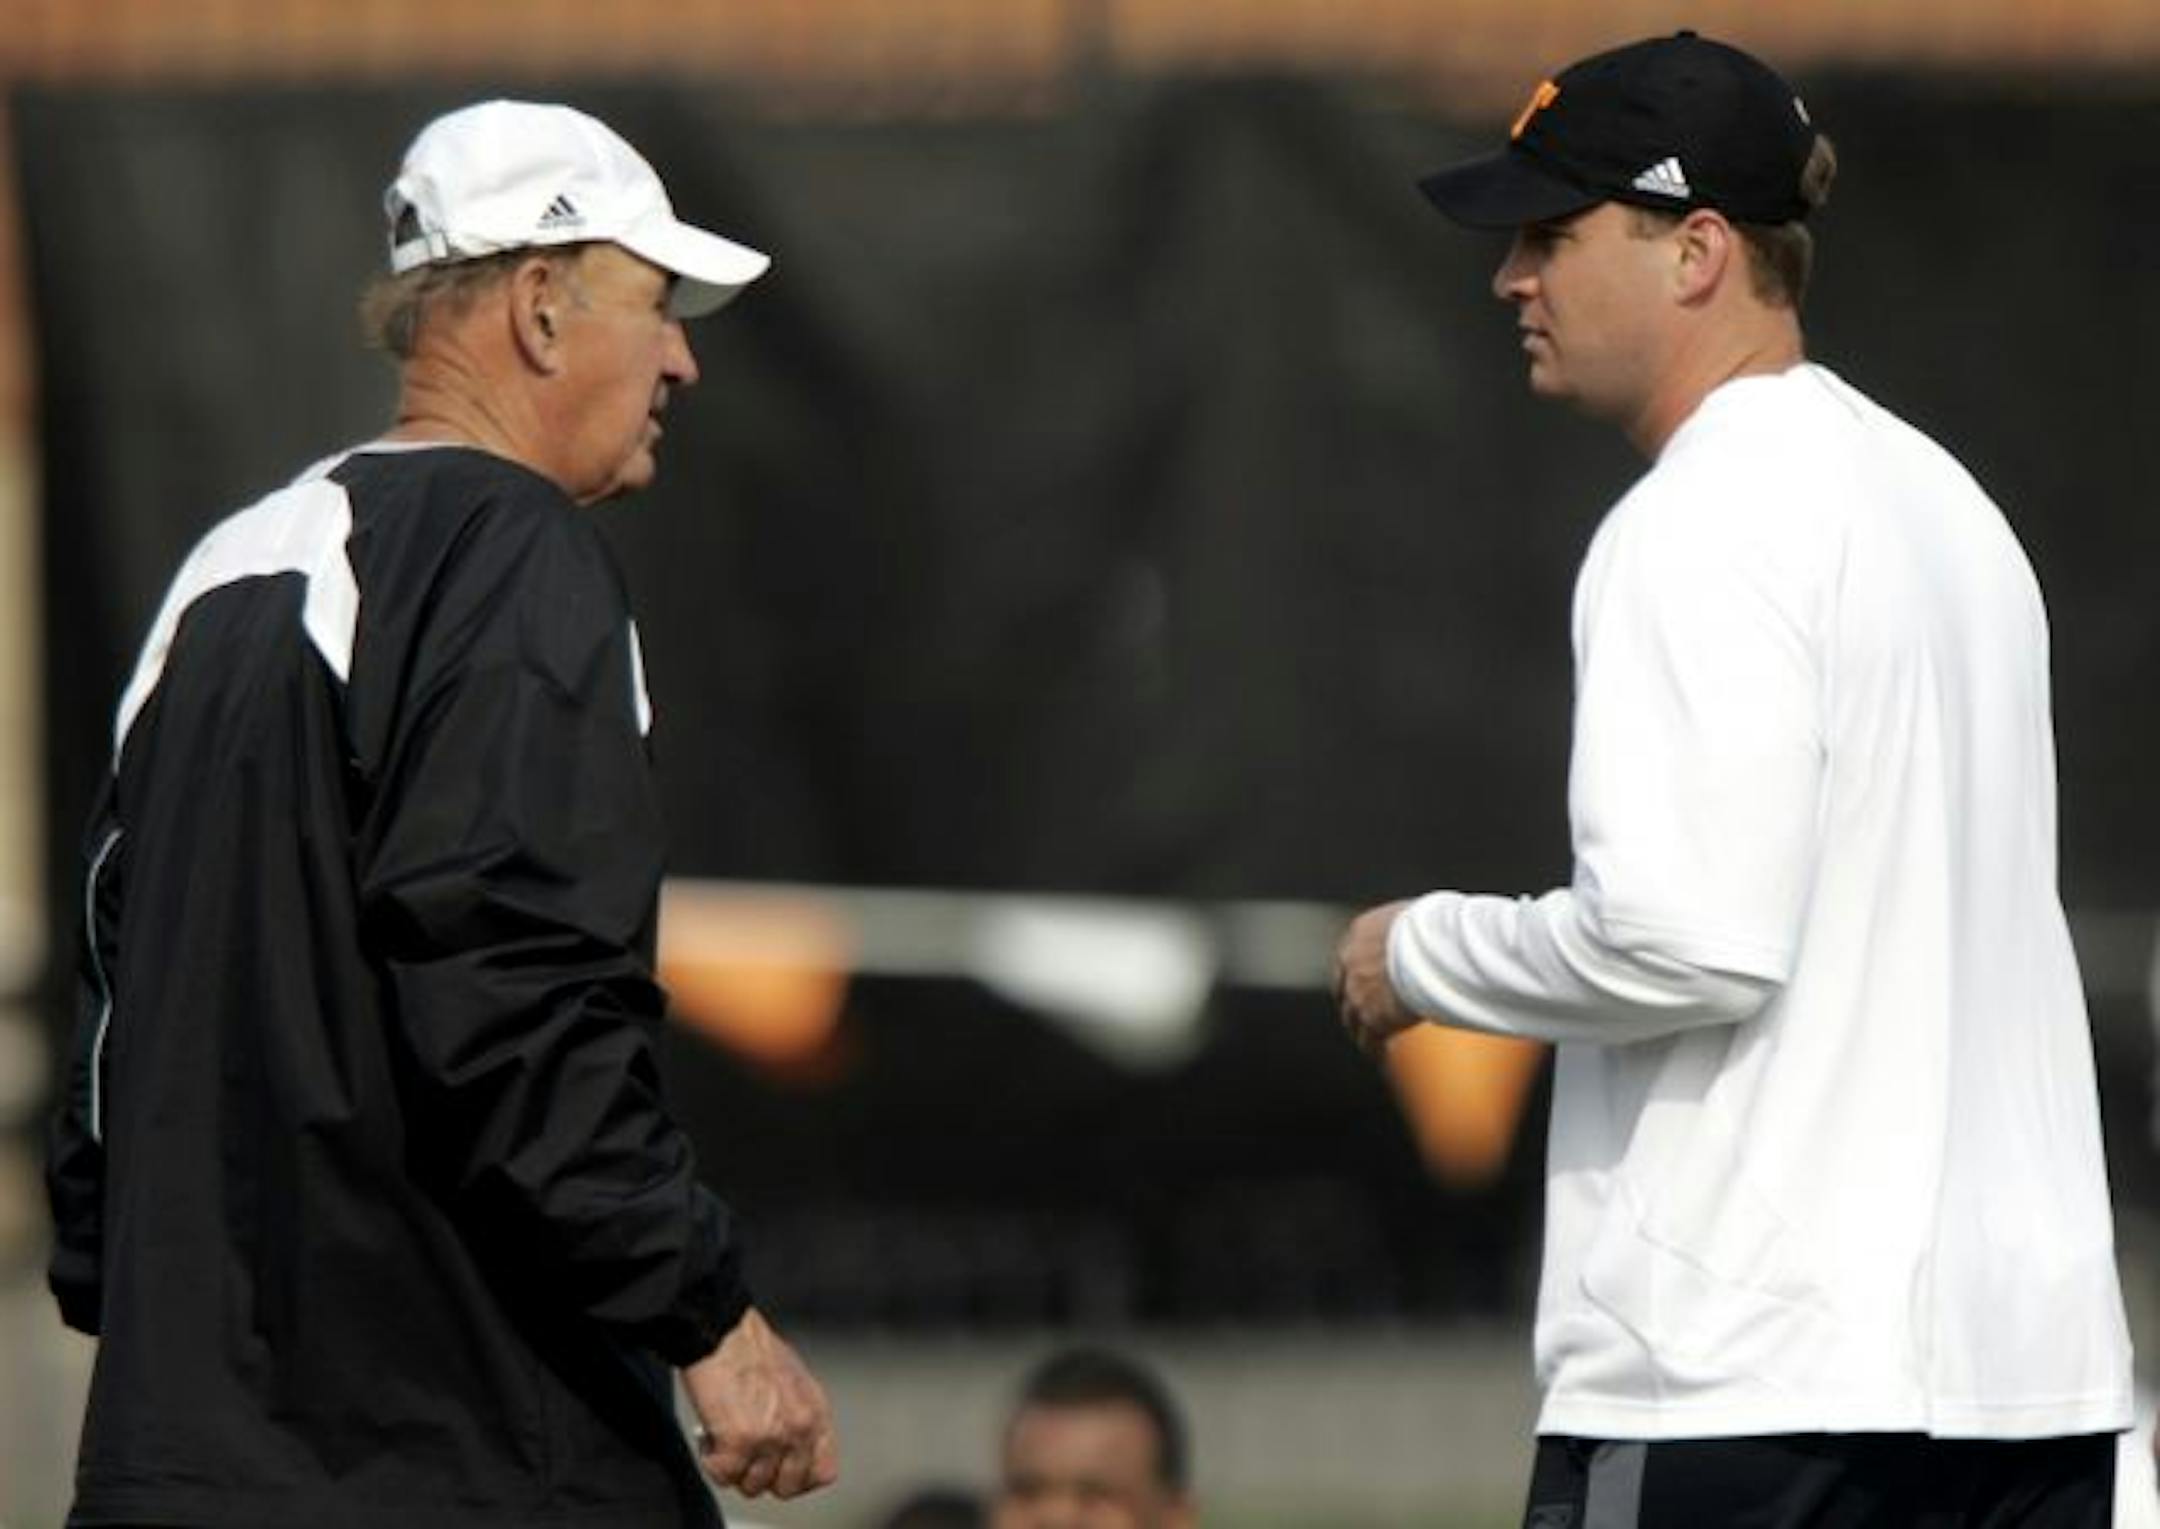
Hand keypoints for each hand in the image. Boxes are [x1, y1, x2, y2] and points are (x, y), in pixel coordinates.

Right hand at [682, 1306, 839, 1499]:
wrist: (723, 1332)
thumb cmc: (752, 1350)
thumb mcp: (796, 1384)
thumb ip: (799, 1419)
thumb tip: (788, 1448)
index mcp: (816, 1413)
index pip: (822, 1473)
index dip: (798, 1477)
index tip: (779, 1470)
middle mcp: (799, 1429)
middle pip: (786, 1487)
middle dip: (763, 1476)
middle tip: (746, 1455)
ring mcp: (771, 1438)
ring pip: (752, 1486)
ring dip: (734, 1467)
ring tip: (725, 1439)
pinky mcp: (738, 1443)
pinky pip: (724, 1476)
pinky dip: (712, 1461)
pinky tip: (710, 1438)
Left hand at [1333, 900, 1420, 1059]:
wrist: (1432, 947)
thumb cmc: (1435, 926)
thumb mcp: (1413, 914)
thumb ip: (1406, 927)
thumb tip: (1424, 928)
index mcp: (1360, 933)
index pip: (1348, 955)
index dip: (1354, 972)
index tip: (1360, 981)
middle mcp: (1352, 962)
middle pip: (1342, 989)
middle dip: (1351, 1001)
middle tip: (1362, 1011)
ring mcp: (1359, 992)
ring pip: (1351, 1019)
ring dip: (1360, 1029)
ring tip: (1370, 1039)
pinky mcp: (1373, 1018)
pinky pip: (1369, 1040)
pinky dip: (1375, 1049)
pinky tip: (1382, 1053)